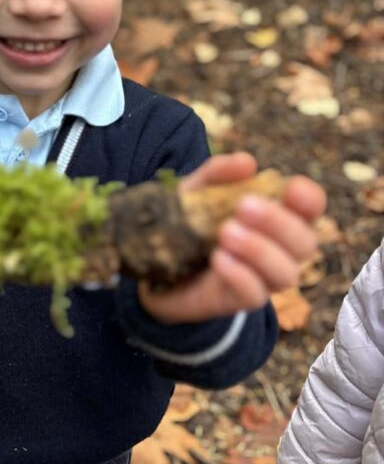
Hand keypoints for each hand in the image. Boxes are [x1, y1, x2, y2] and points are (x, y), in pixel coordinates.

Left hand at [138, 152, 325, 323]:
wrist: (153, 267)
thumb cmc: (186, 223)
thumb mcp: (195, 191)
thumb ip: (217, 174)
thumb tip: (246, 163)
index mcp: (277, 218)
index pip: (309, 210)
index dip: (310, 200)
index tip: (293, 188)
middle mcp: (279, 251)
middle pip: (304, 243)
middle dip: (279, 223)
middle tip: (243, 206)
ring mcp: (260, 279)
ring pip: (286, 274)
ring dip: (260, 250)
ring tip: (225, 232)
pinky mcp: (236, 301)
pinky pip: (254, 295)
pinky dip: (240, 275)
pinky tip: (218, 258)